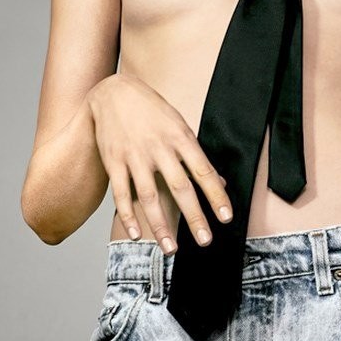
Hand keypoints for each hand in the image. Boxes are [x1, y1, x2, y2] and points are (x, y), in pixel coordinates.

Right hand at [87, 73, 231, 253]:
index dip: (216, 196)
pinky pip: (121, 194)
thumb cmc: (153, 112)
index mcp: (181, 138)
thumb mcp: (180, 126)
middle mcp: (159, 148)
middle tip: (205, 241)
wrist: (113, 92)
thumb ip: (196, 155)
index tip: (226, 218)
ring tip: (171, 249)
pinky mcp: (113, 162)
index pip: (204, 172)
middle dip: (194, 217)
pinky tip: (136, 234)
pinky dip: (128, 216)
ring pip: (149, 197)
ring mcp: (135, 156)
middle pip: (180, 188)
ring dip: (161, 225)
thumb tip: (219, 182)